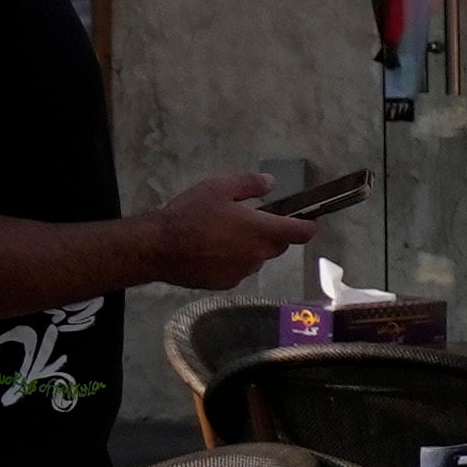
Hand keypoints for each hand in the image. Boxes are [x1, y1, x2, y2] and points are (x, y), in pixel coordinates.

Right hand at [140, 168, 323, 289]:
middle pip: (278, 245)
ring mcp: (242, 272)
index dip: (309, 226)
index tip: (309, 220)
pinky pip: (239, 269)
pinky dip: (234, 260)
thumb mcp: (218, 187)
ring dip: (251, 247)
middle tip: (253, 219)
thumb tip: (270, 182)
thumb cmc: (189, 214)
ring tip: (225, 234)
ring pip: (257, 258)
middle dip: (273, 233)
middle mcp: (257, 255)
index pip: (300, 233)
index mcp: (260, 231)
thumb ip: (249, 183)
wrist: (157, 248)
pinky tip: (213, 250)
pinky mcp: (226, 284)